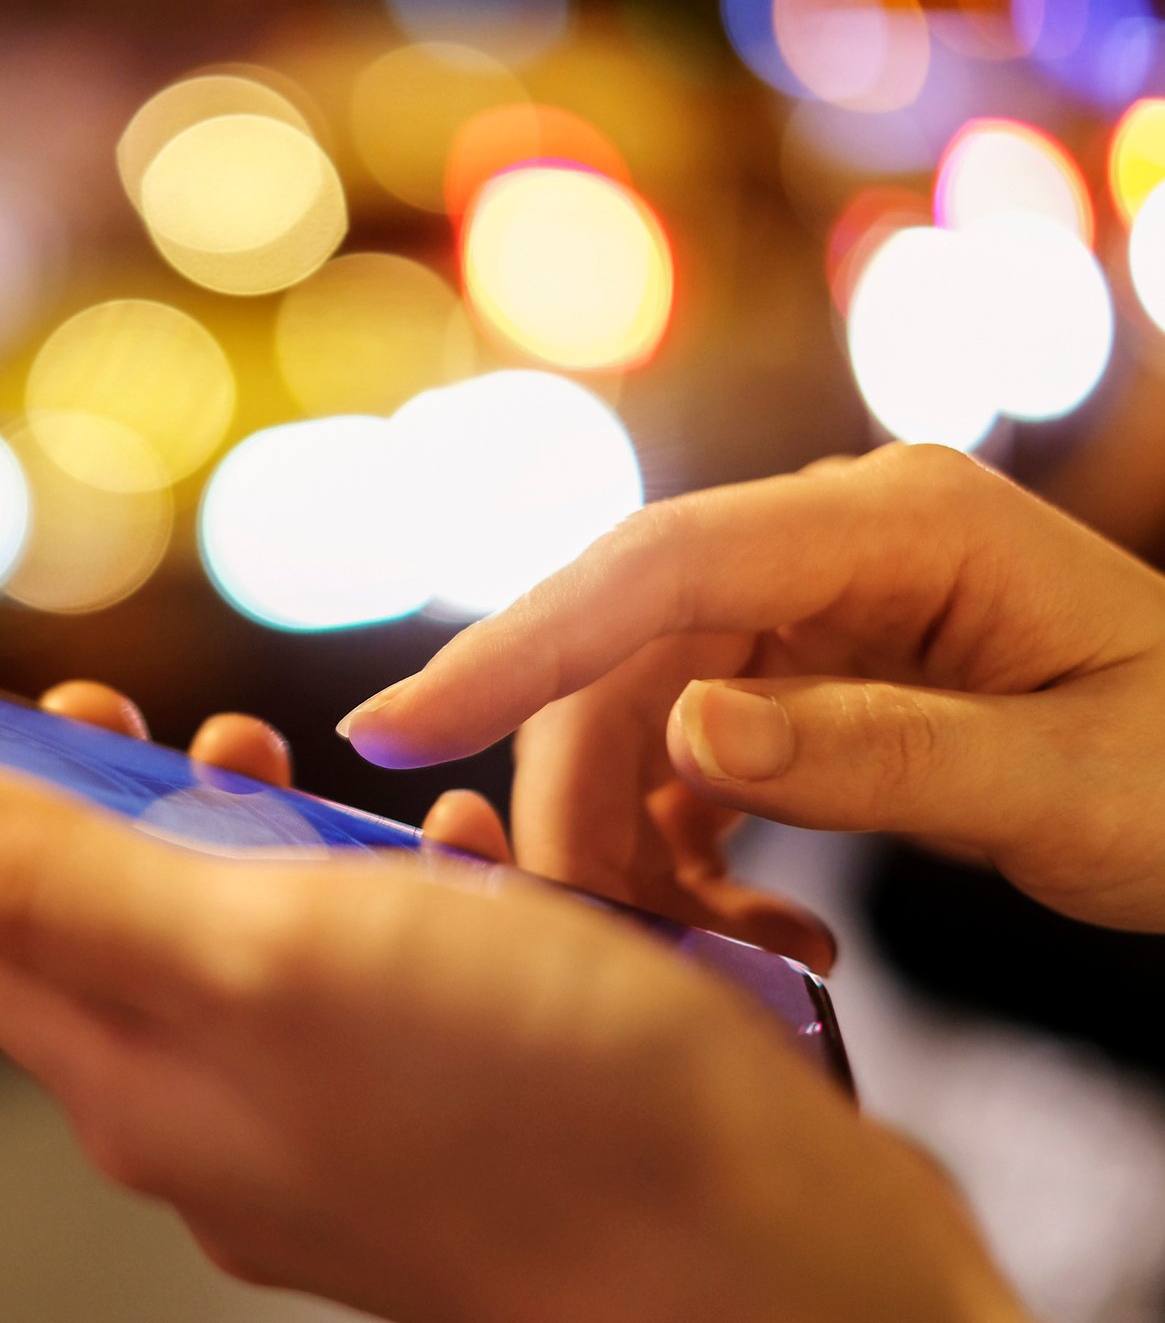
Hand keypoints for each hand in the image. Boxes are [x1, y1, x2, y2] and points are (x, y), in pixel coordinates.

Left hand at [0, 705, 1026, 1322]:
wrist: (767, 1256)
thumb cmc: (522, 1096)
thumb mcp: (249, 945)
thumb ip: (33, 878)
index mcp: (137, 1077)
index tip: (31, 694)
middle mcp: (216, 1112)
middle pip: (102, 930)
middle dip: (125, 801)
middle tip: (196, 726)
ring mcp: (329, 1121)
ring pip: (243, 946)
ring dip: (261, 839)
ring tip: (308, 775)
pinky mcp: (440, 1111)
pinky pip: (372, 978)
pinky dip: (396, 894)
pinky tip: (468, 855)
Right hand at [339, 444, 1164, 944]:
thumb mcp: (1066, 786)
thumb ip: (875, 755)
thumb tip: (684, 731)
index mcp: (900, 524)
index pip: (664, 566)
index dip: (520, 645)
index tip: (400, 728)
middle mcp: (838, 540)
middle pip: (628, 643)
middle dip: (575, 784)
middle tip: (567, 923)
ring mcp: (820, 599)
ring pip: (640, 702)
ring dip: (632, 831)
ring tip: (699, 943)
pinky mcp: (810, 664)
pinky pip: (690, 742)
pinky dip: (685, 839)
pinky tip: (752, 921)